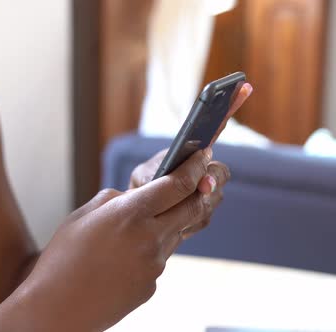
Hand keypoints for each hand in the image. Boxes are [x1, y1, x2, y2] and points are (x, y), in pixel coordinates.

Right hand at [16, 149, 227, 330]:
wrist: (57, 308)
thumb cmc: (61, 259)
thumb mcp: (81, 216)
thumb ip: (113, 200)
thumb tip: (133, 199)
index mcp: (130, 214)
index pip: (178, 184)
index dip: (194, 166)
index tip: (202, 154)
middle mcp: (150, 238)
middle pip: (191, 208)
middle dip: (198, 192)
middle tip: (194, 182)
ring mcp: (154, 266)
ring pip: (172, 235)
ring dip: (165, 225)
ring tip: (129, 231)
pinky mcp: (151, 286)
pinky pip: (156, 260)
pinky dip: (147, 252)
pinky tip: (119, 260)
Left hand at [128, 83, 251, 236]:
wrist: (131, 217)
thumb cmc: (139, 189)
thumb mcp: (144, 177)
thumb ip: (170, 176)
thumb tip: (203, 181)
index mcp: (190, 151)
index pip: (214, 128)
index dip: (230, 107)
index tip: (244, 86)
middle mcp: (202, 169)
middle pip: (221, 171)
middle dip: (213, 179)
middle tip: (203, 186)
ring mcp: (204, 192)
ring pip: (215, 196)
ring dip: (199, 202)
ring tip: (177, 206)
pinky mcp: (200, 214)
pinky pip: (204, 217)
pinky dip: (191, 220)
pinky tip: (175, 222)